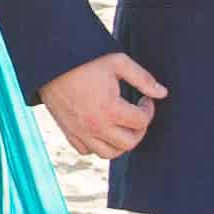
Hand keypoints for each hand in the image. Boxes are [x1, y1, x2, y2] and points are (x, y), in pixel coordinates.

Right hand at [37, 52, 165, 159]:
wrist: (50, 62)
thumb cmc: (84, 60)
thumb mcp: (118, 62)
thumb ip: (143, 79)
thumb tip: (163, 93)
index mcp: (110, 109)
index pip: (142, 121)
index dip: (149, 109)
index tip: (145, 99)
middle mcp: (96, 126)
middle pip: (129, 142)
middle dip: (139, 129)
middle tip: (137, 114)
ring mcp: (81, 132)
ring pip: (109, 153)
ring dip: (121, 142)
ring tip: (122, 126)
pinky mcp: (68, 132)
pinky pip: (88, 151)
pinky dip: (98, 145)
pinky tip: (102, 129)